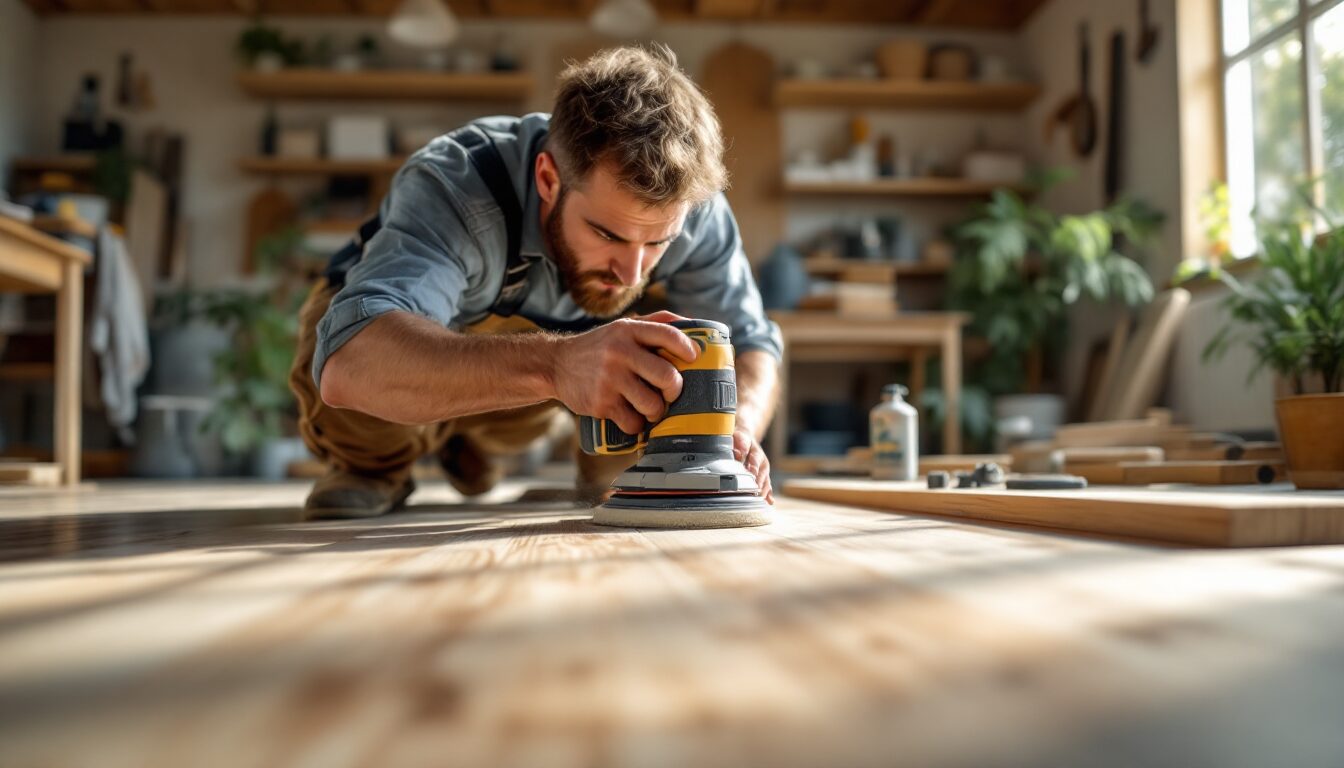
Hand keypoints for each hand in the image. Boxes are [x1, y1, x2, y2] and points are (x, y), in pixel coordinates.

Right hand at [553, 312, 699, 435]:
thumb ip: (655, 323)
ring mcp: (610, 379)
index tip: (694, 358)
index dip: (688, 348)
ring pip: (653, 405)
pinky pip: (633, 423)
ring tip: (650, 407)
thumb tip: (695, 327)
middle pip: (667, 377)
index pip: (669, 335)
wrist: (556, 364)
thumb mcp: (622, 327)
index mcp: (628, 330)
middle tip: (670, 393)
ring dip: (656, 411)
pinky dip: (636, 424)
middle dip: (675, 390)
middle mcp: (619, 352)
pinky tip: (631, 416)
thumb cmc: (600, 347)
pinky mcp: (601, 403)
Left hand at [733, 427, 773, 504]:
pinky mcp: (762, 475)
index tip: (753, 474)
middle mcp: (762, 461)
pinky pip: (766, 485)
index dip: (754, 467)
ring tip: (761, 498)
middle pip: (762, 473)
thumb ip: (740, 444)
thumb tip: (739, 453)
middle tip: (756, 491)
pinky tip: (770, 502)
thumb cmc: (741, 439)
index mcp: (756, 452)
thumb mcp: (740, 438)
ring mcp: (763, 470)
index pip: (755, 460)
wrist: (746, 438)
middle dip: (759, 482)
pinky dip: (768, 493)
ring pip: (765, 480)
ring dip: (763, 490)